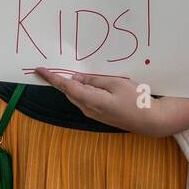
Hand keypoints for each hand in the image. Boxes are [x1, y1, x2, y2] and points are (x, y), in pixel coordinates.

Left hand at [35, 69, 158, 134]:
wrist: (150, 121)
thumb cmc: (136, 100)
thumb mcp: (116, 84)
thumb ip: (94, 81)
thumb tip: (77, 79)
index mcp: (91, 100)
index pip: (66, 87)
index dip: (52, 78)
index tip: (39, 70)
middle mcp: (88, 109)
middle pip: (69, 92)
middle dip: (59, 81)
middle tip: (50, 67)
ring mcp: (94, 114)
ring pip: (76, 96)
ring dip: (69, 86)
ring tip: (64, 72)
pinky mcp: (100, 115)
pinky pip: (84, 100)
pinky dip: (79, 91)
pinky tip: (82, 83)